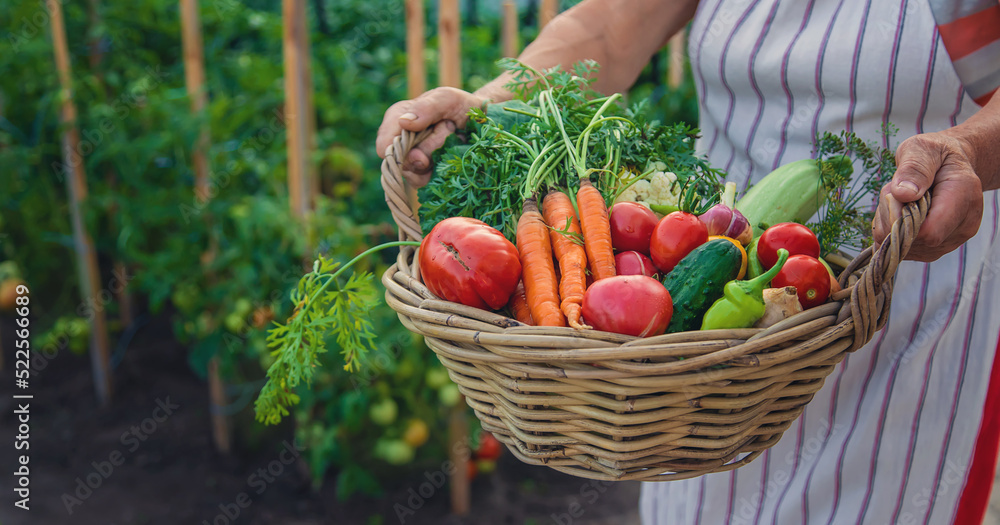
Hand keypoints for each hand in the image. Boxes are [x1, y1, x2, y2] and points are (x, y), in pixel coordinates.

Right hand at [375, 87, 485, 186]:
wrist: (482, 123)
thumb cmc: (460, 106)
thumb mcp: (445, 98)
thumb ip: (426, 107)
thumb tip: (404, 123)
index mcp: (397, 119)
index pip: (385, 144)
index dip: (400, 148)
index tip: (422, 133)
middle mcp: (401, 143)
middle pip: (404, 160)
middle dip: (431, 145)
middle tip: (448, 126)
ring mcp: (413, 162)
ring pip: (418, 172)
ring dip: (439, 154)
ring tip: (452, 137)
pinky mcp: (425, 176)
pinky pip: (427, 182)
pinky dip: (442, 168)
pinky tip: (451, 153)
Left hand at [873, 132, 983, 261]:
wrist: (948, 167)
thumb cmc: (933, 155)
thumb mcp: (921, 149)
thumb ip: (914, 168)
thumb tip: (903, 193)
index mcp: (964, 196)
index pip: (929, 232)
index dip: (900, 220)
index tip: (892, 195)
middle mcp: (964, 224)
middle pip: (914, 241)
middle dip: (891, 219)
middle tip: (894, 193)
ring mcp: (952, 240)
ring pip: (906, 248)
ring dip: (890, 225)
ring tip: (901, 201)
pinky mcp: (937, 249)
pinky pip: (905, 250)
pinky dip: (894, 233)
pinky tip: (901, 213)